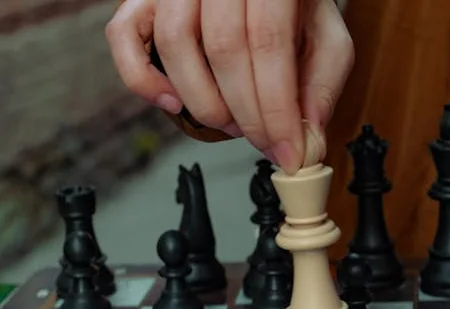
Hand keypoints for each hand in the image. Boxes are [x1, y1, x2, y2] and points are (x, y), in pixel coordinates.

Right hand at [106, 0, 353, 171]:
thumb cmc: (291, 9)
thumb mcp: (326, 36)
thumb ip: (322, 82)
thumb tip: (308, 137)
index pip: (269, 43)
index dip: (277, 108)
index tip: (288, 152)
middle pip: (223, 48)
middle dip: (246, 113)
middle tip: (263, 142)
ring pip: (175, 43)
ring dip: (203, 101)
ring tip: (230, 123)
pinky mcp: (143, 0)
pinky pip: (124, 37)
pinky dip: (142, 79)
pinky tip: (172, 103)